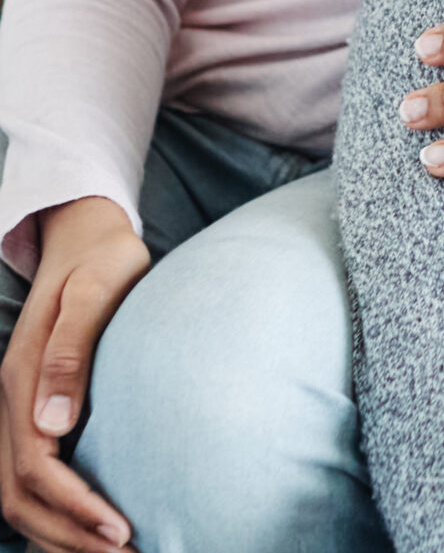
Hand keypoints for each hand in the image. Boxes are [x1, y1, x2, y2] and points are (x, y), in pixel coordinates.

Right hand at [0, 197, 148, 550]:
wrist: (86, 233)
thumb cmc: (101, 258)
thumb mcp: (95, 289)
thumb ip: (71, 350)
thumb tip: (53, 421)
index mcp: (20, 379)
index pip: (35, 468)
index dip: (75, 508)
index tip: (121, 531)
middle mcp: (10, 402)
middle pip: (20, 497)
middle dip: (68, 536)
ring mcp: (16, 410)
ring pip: (17, 497)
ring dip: (60, 535)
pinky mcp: (32, 412)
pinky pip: (29, 480)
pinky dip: (55, 514)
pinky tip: (90, 528)